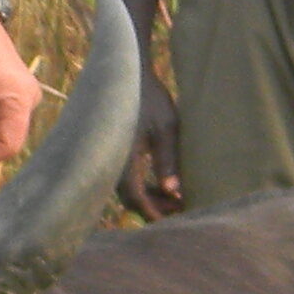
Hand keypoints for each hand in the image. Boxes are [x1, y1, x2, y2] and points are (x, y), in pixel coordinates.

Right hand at [125, 61, 186, 217]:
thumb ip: (168, 161)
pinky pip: (126, 178)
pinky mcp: (114, 152)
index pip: (136, 198)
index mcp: (124, 157)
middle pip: (130, 199)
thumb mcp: (166, 128)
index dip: (155, 213)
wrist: (129, 74)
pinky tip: (162, 184)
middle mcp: (112, 161)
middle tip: (182, 207)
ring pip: (128, 190)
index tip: (176, 218)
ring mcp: (111, 157)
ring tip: (176, 197)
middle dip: (155, 208)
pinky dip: (144, 185)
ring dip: (150, 197)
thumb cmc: (151, 99)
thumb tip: (173, 192)